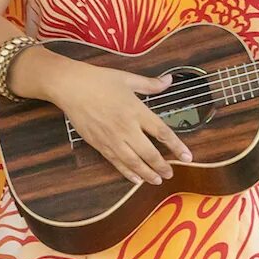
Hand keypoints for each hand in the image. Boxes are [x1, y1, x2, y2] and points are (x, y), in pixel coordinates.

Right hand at [21, 52, 185, 188]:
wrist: (70, 87)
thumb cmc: (99, 80)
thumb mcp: (128, 79)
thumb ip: (150, 84)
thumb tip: (169, 80)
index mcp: (137, 111)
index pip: (162, 133)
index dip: (177, 147)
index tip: (188, 157)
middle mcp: (127, 128)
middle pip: (149, 153)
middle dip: (162, 166)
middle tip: (171, 173)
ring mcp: (112, 138)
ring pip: (133, 162)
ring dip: (147, 173)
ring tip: (157, 180)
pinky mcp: (99, 143)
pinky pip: (115, 162)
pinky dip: (126, 172)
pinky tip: (135, 179)